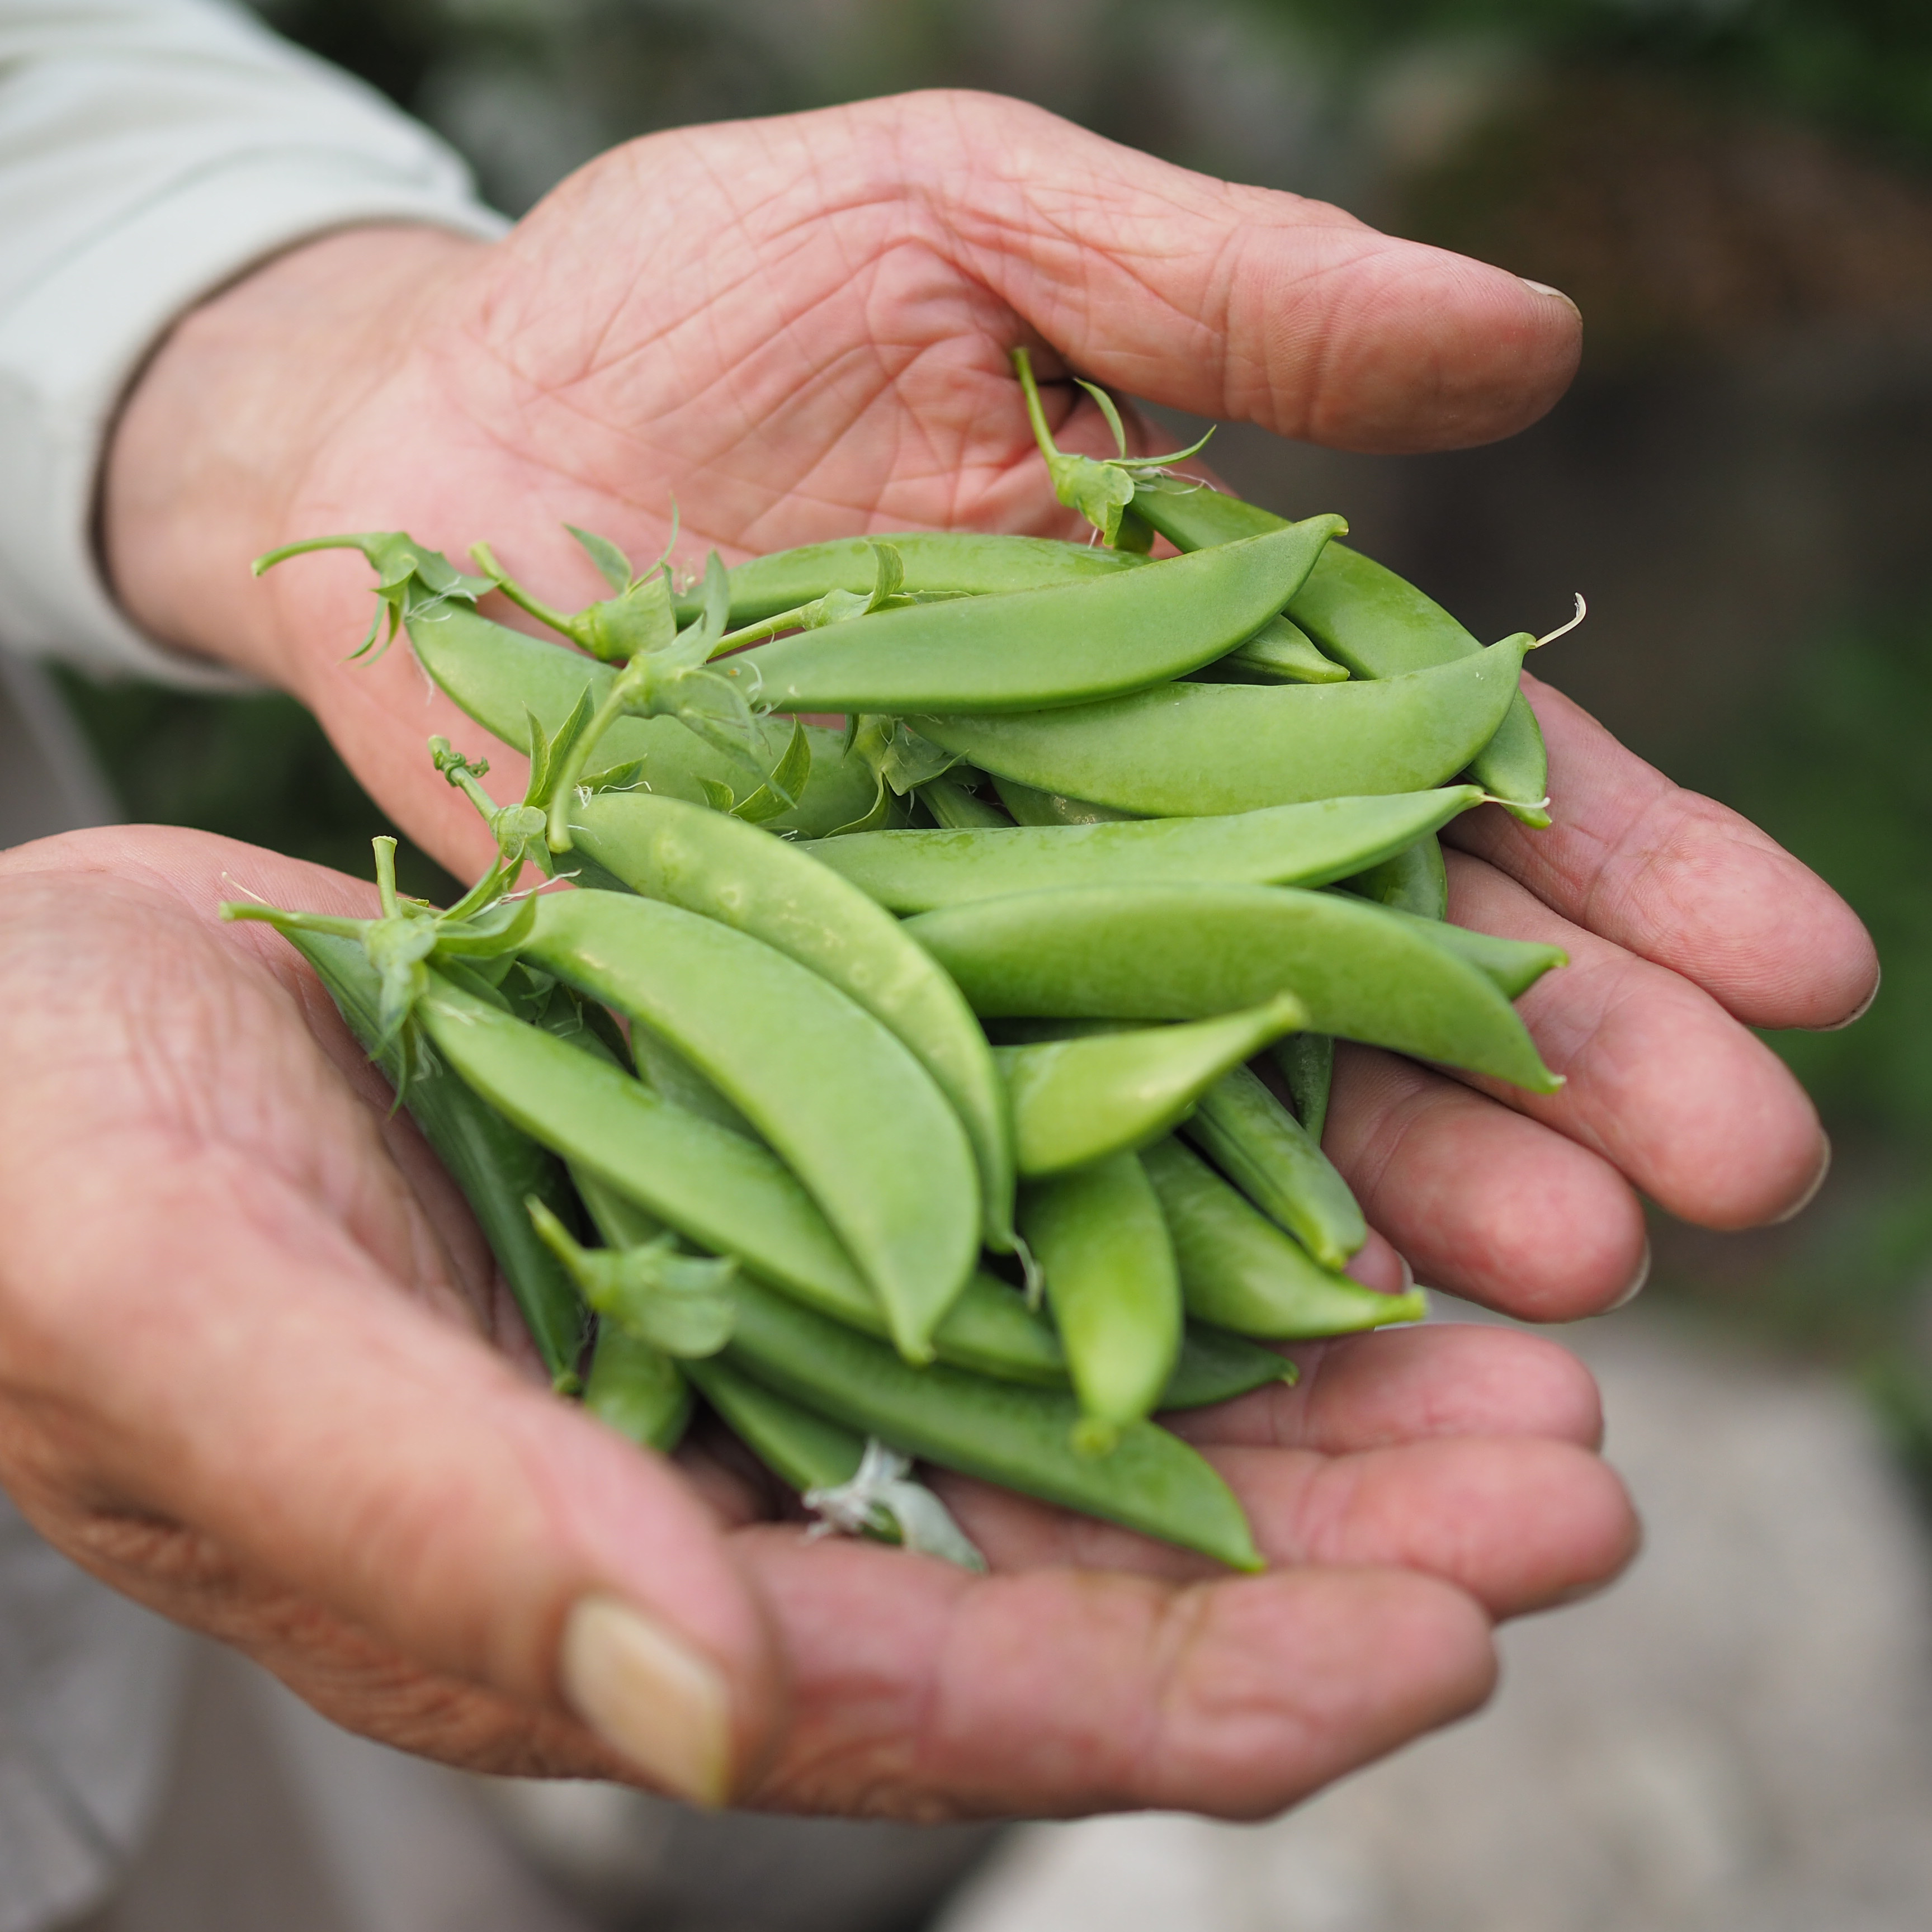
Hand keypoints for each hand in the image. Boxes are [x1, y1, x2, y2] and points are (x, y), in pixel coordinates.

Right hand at [0, 827, 1631, 1815]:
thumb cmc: (34, 1191)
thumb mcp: (193, 1334)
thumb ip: (431, 1517)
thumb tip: (693, 1710)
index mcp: (588, 1588)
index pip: (947, 1693)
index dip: (1202, 1687)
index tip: (1443, 1651)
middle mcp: (698, 1468)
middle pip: (1064, 1542)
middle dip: (1328, 1533)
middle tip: (1571, 1474)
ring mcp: (731, 1299)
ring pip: (1070, 1367)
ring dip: (1292, 1361)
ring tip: (1523, 1324)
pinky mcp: (734, 1147)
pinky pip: (992, 1192)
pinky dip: (1156, 1184)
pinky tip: (1301, 1135)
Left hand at [99, 88, 1877, 1318]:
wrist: (416, 442)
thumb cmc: (678, 305)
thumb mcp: (959, 223)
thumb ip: (1222, 292)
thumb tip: (1536, 343)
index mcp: (1184, 644)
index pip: (1443, 767)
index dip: (1624, 865)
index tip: (1796, 970)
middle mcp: (1104, 823)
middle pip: (1368, 958)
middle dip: (1562, 1065)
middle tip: (1736, 1176)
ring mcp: (970, 946)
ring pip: (1216, 1089)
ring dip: (1397, 1186)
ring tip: (1570, 1276)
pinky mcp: (822, 1028)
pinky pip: (989, 1151)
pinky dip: (1123, 1237)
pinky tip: (1281, 1329)